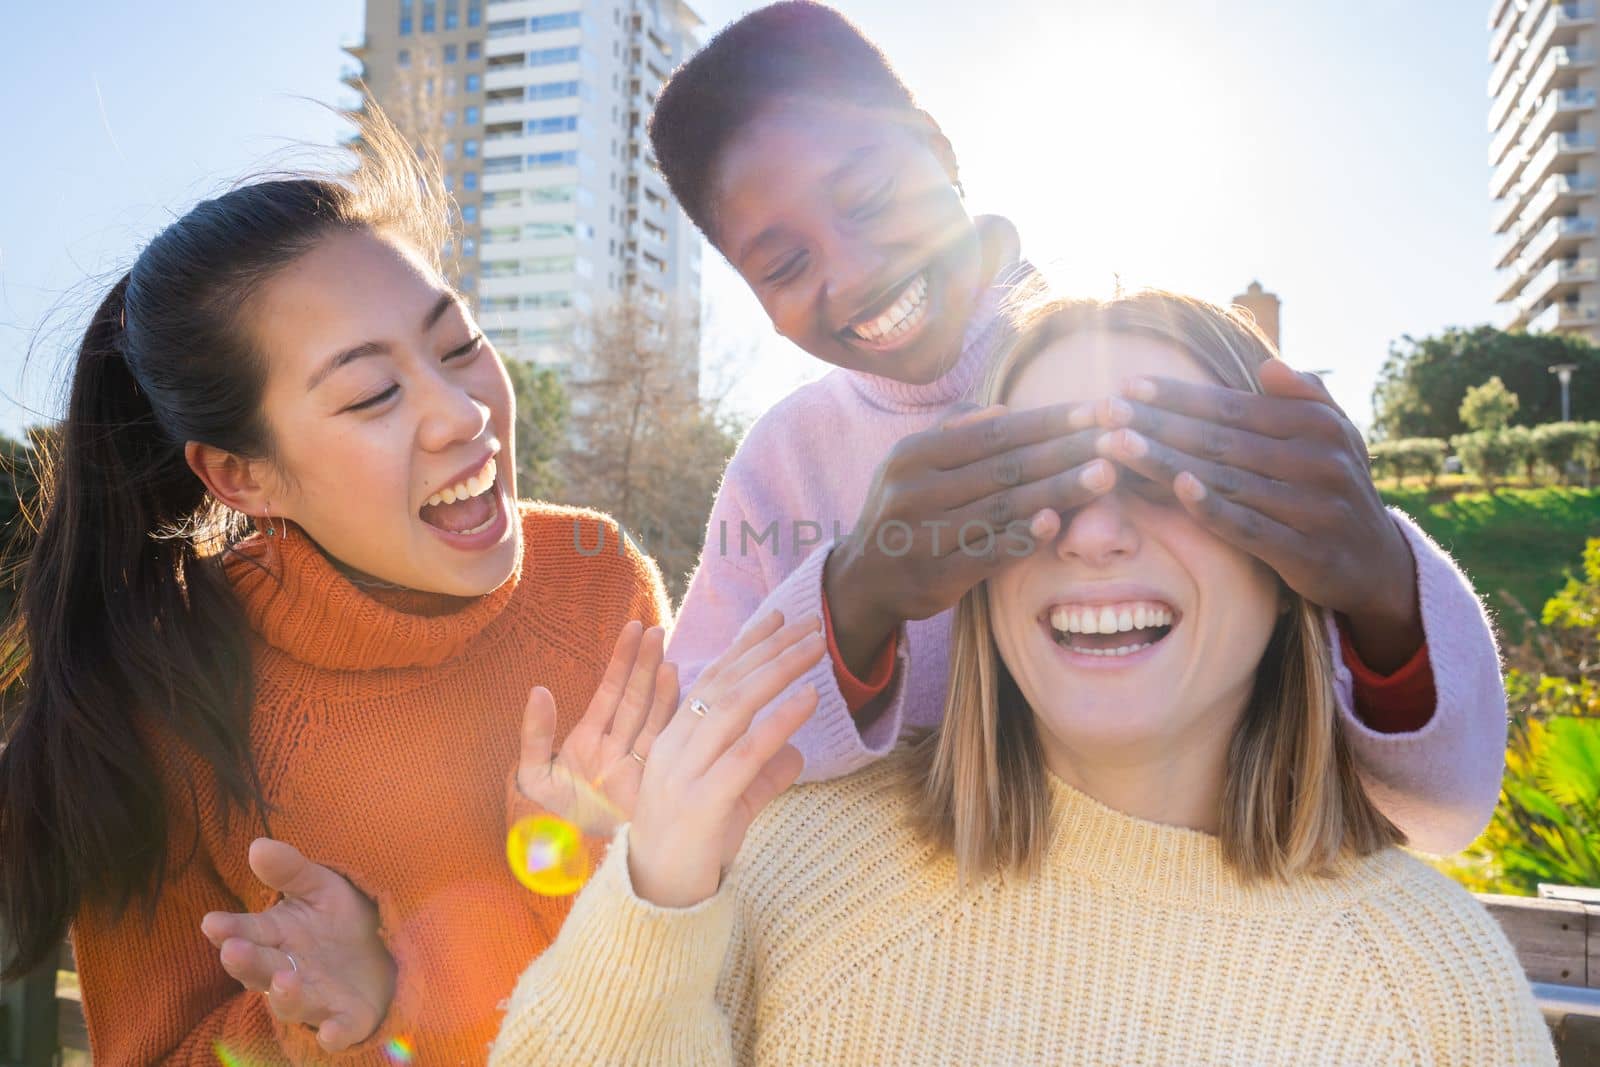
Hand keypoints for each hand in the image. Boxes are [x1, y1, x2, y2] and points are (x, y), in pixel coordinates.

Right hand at [200, 839, 394, 1050]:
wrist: (387, 952)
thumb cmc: (340, 920)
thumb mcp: (320, 888)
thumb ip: (290, 871)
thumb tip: (257, 845)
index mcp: (278, 938)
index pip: (247, 933)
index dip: (229, 929)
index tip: (212, 922)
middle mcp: (289, 971)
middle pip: (262, 970)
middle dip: (246, 962)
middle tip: (233, 950)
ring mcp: (317, 998)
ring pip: (293, 1002)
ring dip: (286, 995)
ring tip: (284, 980)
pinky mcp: (348, 1019)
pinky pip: (338, 1030)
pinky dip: (334, 1034)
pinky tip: (331, 1033)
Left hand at [517, 620, 677, 825]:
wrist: (572, 860)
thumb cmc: (552, 820)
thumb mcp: (534, 776)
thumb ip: (534, 735)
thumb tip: (539, 690)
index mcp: (590, 738)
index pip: (610, 691)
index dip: (622, 660)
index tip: (634, 628)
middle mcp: (618, 745)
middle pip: (635, 696)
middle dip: (645, 663)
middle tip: (657, 631)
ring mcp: (638, 762)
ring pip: (652, 715)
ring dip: (661, 686)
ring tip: (668, 657)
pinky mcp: (652, 781)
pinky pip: (664, 744)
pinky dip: (672, 717)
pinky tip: (681, 691)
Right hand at [627, 611, 824, 908]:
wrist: (657, 899)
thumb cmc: (694, 849)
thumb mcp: (733, 804)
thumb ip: (762, 775)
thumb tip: (797, 753)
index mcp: (673, 740)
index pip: (712, 679)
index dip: (745, 646)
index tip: (777, 617)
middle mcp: (673, 748)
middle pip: (725, 685)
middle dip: (770, 648)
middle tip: (809, 622)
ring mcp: (685, 774)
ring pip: (734, 708)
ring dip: (777, 671)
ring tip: (814, 646)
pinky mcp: (702, 802)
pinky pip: (745, 753)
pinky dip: (779, 722)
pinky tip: (808, 698)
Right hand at [826, 403, 1110, 674]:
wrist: (863, 578)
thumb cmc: (903, 510)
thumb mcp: (911, 463)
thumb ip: (953, 433)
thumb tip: (1001, 410)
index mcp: (913, 455)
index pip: (994, 432)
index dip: (1049, 421)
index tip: (1096, 410)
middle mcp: (915, 491)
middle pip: (1005, 466)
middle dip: (1066, 451)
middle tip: (1116, 439)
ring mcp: (924, 535)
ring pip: (1003, 507)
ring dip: (1058, 490)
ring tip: (1104, 476)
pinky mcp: (935, 576)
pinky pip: (987, 553)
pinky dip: (1021, 538)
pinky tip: (1055, 523)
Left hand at [1087, 360, 1422, 669]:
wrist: (1376, 562)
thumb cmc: (1336, 486)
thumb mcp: (1336, 436)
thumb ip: (1305, 398)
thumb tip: (1268, 365)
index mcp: (1317, 426)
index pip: (1233, 405)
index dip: (1179, 395)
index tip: (1129, 385)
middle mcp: (1318, 462)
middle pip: (1220, 439)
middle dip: (1158, 423)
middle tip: (1105, 411)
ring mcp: (1312, 508)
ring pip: (1225, 479)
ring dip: (1165, 460)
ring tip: (1116, 445)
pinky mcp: (1304, 552)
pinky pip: (1249, 526)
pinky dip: (1212, 507)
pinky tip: (1176, 488)